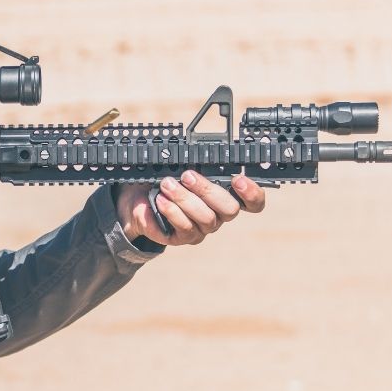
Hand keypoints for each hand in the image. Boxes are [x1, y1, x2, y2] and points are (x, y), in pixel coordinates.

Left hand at [116, 172, 265, 246]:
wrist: (138, 200)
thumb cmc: (165, 180)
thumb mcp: (181, 167)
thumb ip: (196, 164)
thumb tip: (200, 153)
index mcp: (224, 196)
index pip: (253, 203)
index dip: (253, 194)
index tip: (238, 179)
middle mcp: (218, 215)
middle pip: (229, 210)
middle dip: (208, 190)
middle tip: (187, 176)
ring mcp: (202, 229)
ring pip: (206, 218)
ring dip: (185, 198)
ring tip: (167, 184)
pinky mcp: (183, 238)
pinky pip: (184, 227)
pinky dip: (172, 210)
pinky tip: (161, 199)